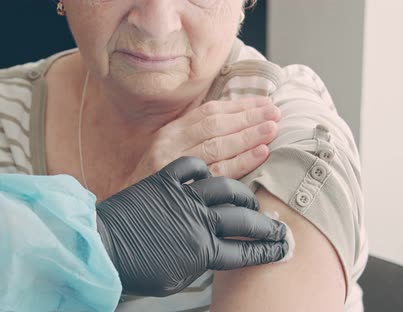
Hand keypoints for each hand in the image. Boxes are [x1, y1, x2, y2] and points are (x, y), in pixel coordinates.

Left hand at [96, 157, 287, 296]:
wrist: (101, 246)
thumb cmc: (136, 268)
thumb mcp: (175, 278)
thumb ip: (201, 262)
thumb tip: (215, 250)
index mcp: (203, 251)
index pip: (246, 251)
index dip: (268, 250)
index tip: (282, 247)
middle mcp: (198, 221)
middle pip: (244, 219)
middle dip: (265, 223)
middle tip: (274, 224)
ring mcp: (182, 196)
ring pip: (226, 185)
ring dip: (242, 191)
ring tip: (248, 197)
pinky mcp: (164, 179)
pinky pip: (193, 164)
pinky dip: (204, 166)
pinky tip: (209, 172)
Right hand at [122, 97, 280, 188]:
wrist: (127, 217)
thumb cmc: (155, 185)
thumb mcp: (168, 154)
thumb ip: (194, 139)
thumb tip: (235, 124)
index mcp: (169, 132)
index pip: (208, 112)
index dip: (239, 105)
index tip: (263, 102)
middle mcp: (170, 145)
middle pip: (216, 124)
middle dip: (248, 116)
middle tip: (275, 112)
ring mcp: (175, 166)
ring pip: (218, 144)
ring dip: (249, 135)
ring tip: (273, 128)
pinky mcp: (182, 188)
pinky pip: (218, 171)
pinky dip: (242, 160)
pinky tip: (261, 152)